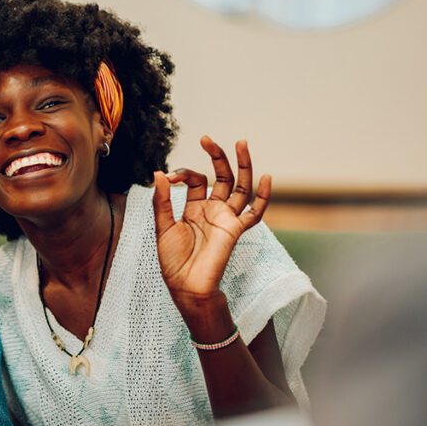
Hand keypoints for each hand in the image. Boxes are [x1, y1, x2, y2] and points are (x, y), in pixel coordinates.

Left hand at [153, 136, 270, 309]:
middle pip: (220, 176)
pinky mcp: (235, 230)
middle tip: (207, 139)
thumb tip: (159, 173)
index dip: (183, 173)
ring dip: (242, 166)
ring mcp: (225, 218)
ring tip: (241, 143)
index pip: (195, 179)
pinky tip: (267, 178)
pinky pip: (254, 213)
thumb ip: (162, 201)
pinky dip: (263, 197)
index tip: (169, 179)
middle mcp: (212, 209)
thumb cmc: (173, 261)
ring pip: (239, 187)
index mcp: (194, 207)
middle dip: (217, 157)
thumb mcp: (163, 227)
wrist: (186, 286)